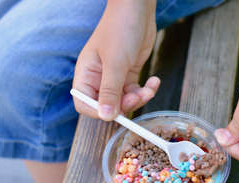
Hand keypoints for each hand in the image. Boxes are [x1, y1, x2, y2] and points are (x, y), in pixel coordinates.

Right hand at [72, 0, 159, 120]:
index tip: (114, 112)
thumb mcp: (115, 63)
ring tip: (148, 89)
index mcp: (86, 74)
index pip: (84, 103)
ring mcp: (114, 76)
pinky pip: (136, 91)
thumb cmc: (120, 28)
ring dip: (138, 98)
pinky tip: (154, 81)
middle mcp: (98, 78)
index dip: (98, 112)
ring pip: (124, 100)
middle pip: (107, 105)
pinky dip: (146, 90)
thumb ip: (110, 91)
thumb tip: (106, 116)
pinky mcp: (129, 73)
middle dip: (124, 105)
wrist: (137, 8)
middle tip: (137, 97)